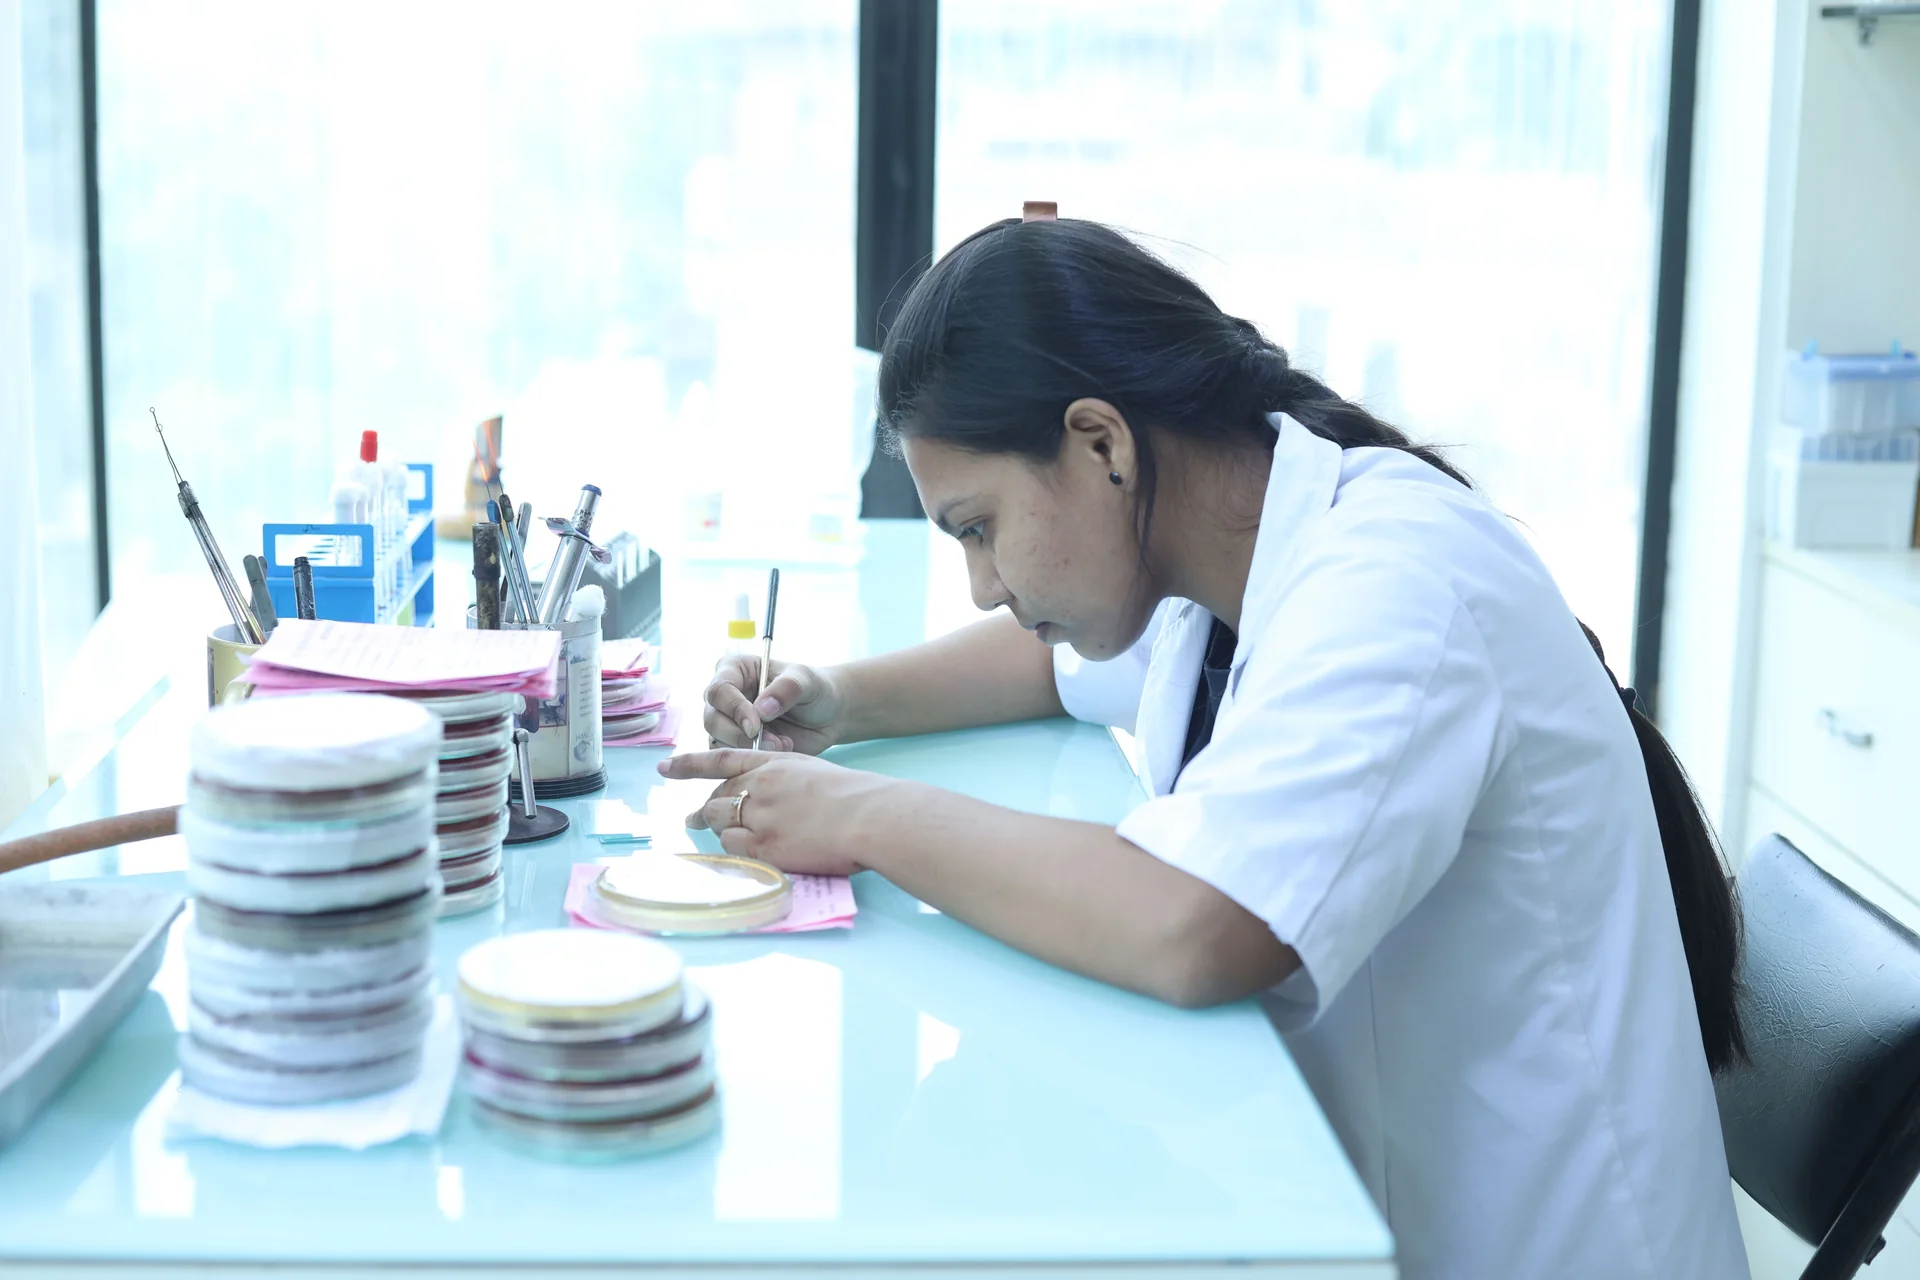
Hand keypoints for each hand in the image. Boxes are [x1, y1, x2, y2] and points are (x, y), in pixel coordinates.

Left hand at [657, 749, 897, 877]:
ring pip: (719, 821)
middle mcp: (760, 785)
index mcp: (774, 762)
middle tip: (695, 818)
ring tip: (734, 839)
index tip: (664, 767)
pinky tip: (751, 853)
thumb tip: (764, 802)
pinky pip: (732, 848)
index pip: (721, 759)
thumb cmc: (856, 797)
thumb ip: (783, 783)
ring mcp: (760, 815)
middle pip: (717, 796)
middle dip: (705, 809)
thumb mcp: (814, 773)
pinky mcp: (764, 846)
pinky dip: (734, 851)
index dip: (689, 764)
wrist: (872, 816)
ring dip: (721, 830)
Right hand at [702, 655, 845, 754]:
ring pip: (718, 741)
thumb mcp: (806, 681)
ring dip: (749, 749)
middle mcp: (726, 695)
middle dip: (740, 735)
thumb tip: (762, 708)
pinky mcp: (737, 743)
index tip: (756, 725)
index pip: (719, 690)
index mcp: (736, 669)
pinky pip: (731, 757)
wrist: (829, 714)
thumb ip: (786, 690)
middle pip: (712, 719)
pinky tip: (779, 750)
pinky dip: (752, 758)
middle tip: (772, 742)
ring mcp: (729, 721)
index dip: (734, 709)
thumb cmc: (814, 688)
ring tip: (782, 744)